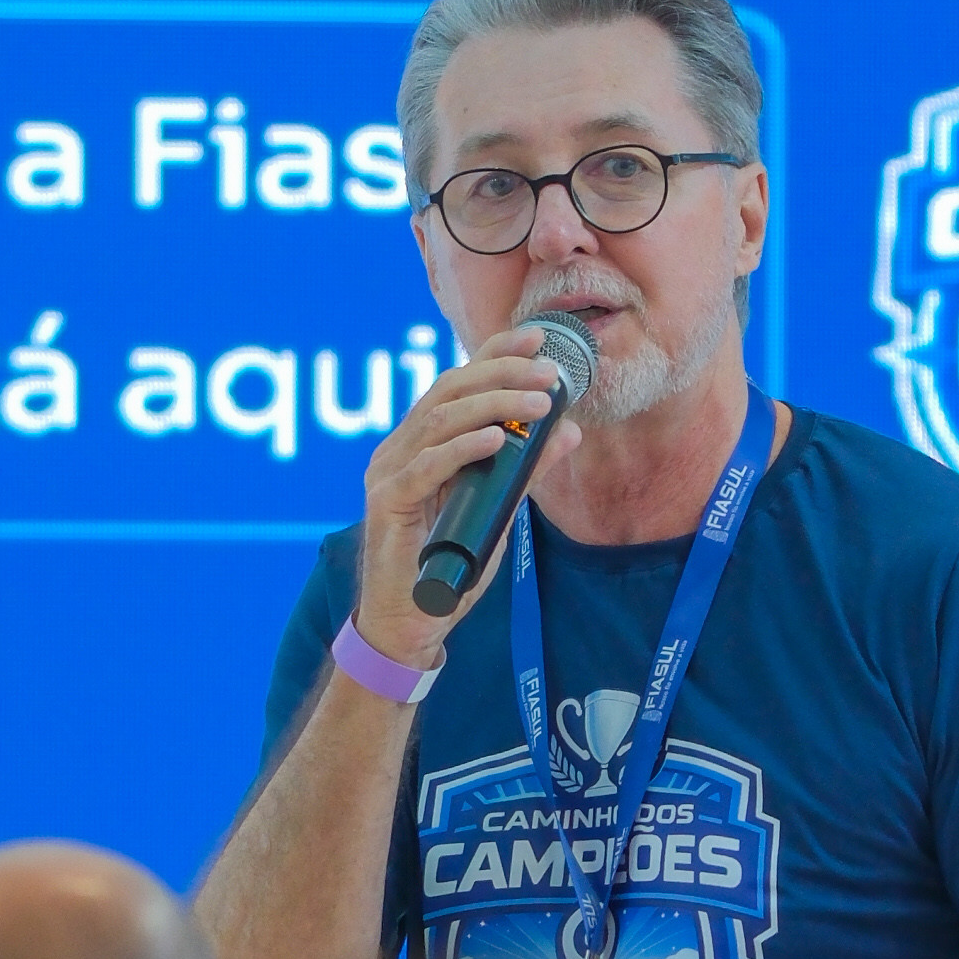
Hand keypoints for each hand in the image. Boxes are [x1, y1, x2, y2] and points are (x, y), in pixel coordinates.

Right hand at [351, 329, 563, 664]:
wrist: (411, 621)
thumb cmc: (449, 565)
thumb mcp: (499, 508)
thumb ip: (527, 469)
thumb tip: (571, 429)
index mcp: (418, 442)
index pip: (456, 382)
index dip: (495, 354)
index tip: (538, 337)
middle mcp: (398, 449)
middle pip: (448, 391)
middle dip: (503, 374)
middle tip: (550, 373)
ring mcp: (387, 474)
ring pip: (439, 420)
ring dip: (494, 406)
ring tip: (539, 403)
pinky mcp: (387, 504)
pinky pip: (427, 466)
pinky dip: (463, 448)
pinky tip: (497, 439)